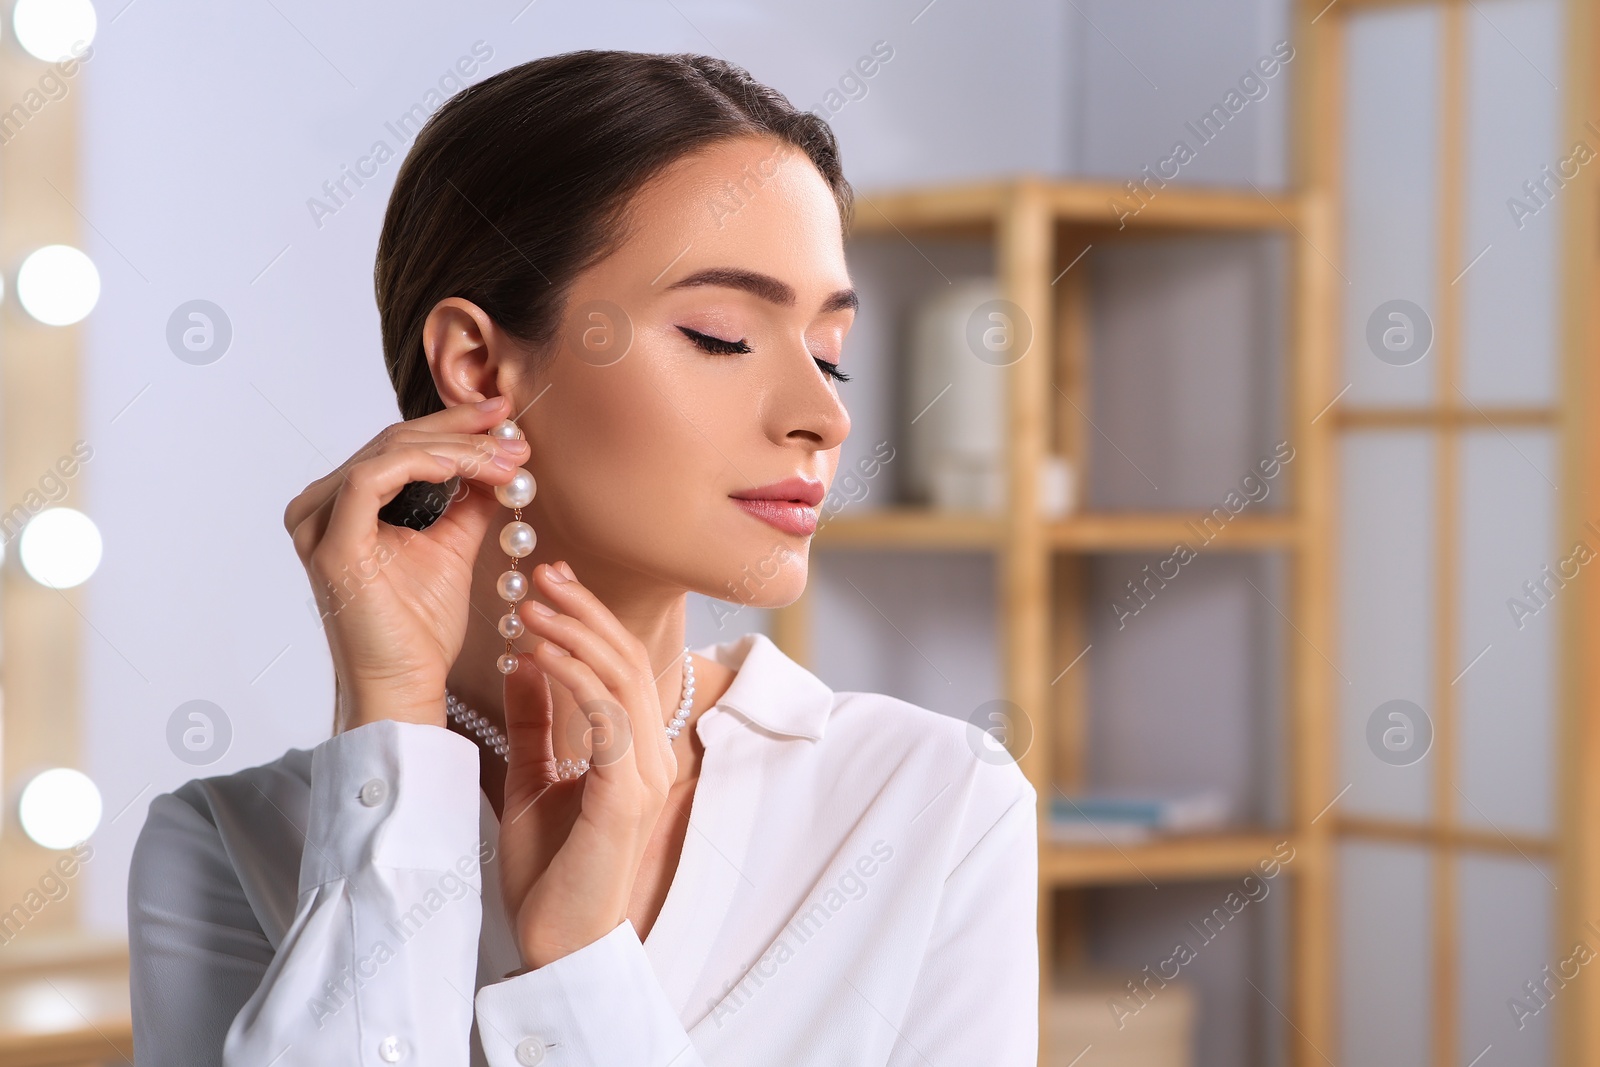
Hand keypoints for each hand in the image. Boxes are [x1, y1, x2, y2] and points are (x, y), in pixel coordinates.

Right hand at [284, 395, 530, 730]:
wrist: (405, 684)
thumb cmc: (420, 628)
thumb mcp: (454, 547)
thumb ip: (468, 501)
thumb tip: (501, 459)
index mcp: (344, 505)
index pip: (401, 445)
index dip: (454, 424)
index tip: (503, 415)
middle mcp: (321, 507)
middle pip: (396, 441)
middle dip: (463, 432)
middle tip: (514, 432)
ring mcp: (319, 523)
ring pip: (390, 452)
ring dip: (457, 448)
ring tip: (507, 458)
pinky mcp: (331, 543)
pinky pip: (373, 478)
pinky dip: (425, 463)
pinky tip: (467, 467)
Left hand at [496, 561, 677, 969]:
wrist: (554, 945)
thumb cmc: (549, 872)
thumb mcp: (534, 779)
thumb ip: (536, 723)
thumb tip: (525, 661)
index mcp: (636, 752)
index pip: (623, 666)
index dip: (589, 618)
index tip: (549, 579)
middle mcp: (652, 757)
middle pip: (628, 661)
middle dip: (583, 610)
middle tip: (540, 569)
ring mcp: (645, 776)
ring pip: (622, 680)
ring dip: (574, 633)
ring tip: (528, 602)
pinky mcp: (627, 796)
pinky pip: (608, 719)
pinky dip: (574, 678)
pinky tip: (539, 654)